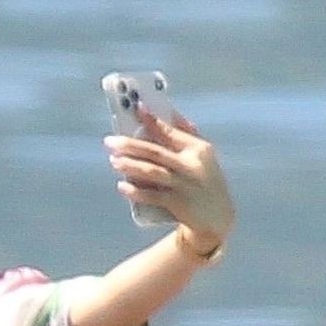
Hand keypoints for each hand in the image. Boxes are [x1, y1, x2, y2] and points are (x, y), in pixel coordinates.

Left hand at [106, 108, 234, 252]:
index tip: (136, 108)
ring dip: (131, 166)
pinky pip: (153, 196)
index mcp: (198, 149)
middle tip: (110, 141)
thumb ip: (188, 134)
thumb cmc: (205, 181)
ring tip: (113, 161)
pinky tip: (122, 186)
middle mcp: (190, 165)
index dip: (152, 120)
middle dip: (131, 145)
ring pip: (152, 173)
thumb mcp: (204, 156)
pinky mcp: (177, 204)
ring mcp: (183, 185)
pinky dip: (137, 192)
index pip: (170, 131)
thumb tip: (170, 111)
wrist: (216, 218)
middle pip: (156, 152)